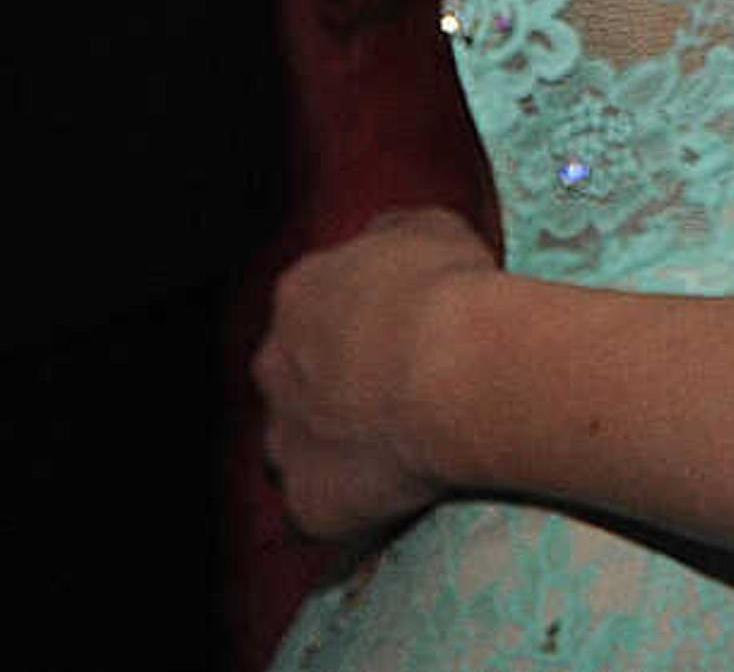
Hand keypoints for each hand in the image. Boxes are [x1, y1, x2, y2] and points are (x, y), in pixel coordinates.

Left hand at [256, 207, 495, 539]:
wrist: (456, 372)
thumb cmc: (450, 293)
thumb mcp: (430, 227)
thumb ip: (392, 236)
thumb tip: (384, 241)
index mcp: (301, 294)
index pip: (313, 308)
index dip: (357, 324)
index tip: (396, 333)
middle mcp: (276, 364)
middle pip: (293, 377)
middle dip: (332, 385)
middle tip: (396, 389)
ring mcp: (284, 437)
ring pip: (294, 445)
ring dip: (332, 445)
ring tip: (396, 446)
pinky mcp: (306, 498)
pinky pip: (319, 505)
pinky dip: (349, 500)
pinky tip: (394, 491)